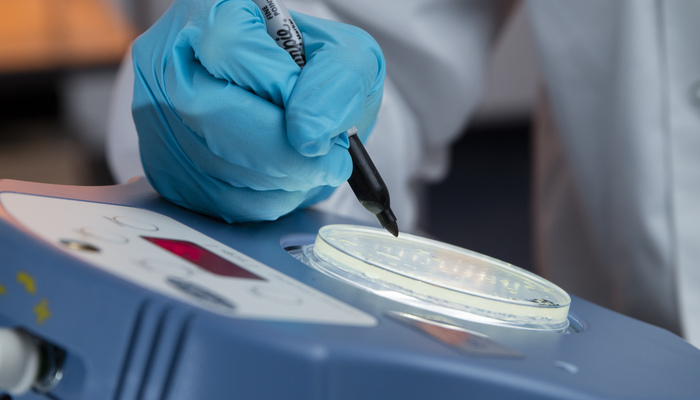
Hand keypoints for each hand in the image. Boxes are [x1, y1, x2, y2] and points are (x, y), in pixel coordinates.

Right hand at [131, 0, 384, 221]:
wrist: (283, 99)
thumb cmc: (309, 71)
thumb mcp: (342, 54)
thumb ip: (340, 79)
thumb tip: (310, 136)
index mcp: (208, 15)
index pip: (228, 47)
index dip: (280, 90)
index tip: (319, 126)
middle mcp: (170, 65)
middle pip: (209, 112)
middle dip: (283, 151)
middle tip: (329, 162)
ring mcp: (159, 120)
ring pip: (213, 163)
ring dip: (279, 179)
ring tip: (310, 167)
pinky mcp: (167, 170)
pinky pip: (213, 198)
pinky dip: (262, 200)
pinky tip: (283, 181)